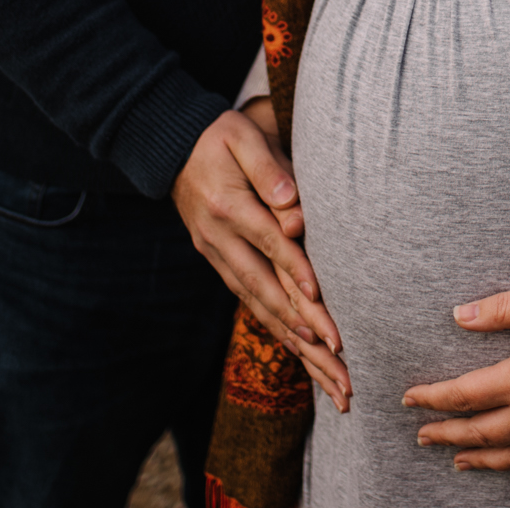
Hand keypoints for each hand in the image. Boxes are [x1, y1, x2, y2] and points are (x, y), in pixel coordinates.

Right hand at [171, 100, 350, 409]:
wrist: (170, 147)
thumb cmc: (217, 135)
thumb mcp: (242, 136)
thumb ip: (269, 168)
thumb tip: (294, 207)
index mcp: (229, 207)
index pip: (270, 245)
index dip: (297, 274)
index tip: (324, 302)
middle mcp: (220, 240)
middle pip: (267, 291)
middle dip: (304, 328)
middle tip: (339, 358)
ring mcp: (216, 256)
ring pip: (259, 307)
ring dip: (295, 343)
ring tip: (328, 373)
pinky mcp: (219, 263)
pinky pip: (250, 303)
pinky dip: (276, 330)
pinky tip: (301, 353)